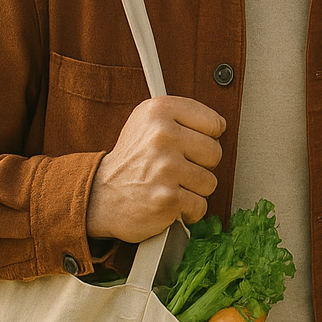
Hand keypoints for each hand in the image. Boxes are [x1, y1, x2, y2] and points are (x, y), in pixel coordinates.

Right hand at [86, 97, 224, 243]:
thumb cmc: (131, 161)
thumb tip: (221, 125)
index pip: (214, 123)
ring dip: (193, 189)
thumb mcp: (147, 123)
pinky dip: (187, 210)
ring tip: (170, 185)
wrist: (100, 196)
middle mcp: (162, 136)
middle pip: (215, 152)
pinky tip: (169, 202)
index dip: (206, 138)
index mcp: (159, 111)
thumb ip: (182, 118)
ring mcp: (165, 168)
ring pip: (210, 181)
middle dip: (200, 165)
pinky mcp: (167, 198)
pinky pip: (200, 205)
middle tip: (177, 168)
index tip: (191, 145)